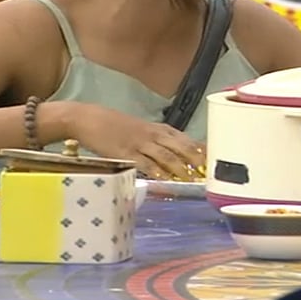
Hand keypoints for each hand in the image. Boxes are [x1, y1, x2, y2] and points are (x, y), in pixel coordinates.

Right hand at [58, 102, 205, 180]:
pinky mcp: (125, 152)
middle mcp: (152, 134)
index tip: (213, 159)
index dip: (199, 149)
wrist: (87, 118)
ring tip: (192, 178)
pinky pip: (145, 163)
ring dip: (180, 168)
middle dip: (196, 159)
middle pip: (180, 146)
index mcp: (158, 128)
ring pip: (166, 155)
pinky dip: (157, 172)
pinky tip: (166, 180)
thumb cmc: (114, 125)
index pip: (185, 138)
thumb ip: (158, 141)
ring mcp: (139, 143)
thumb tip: (177, 156)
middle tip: (209, 171)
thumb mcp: (141, 129)